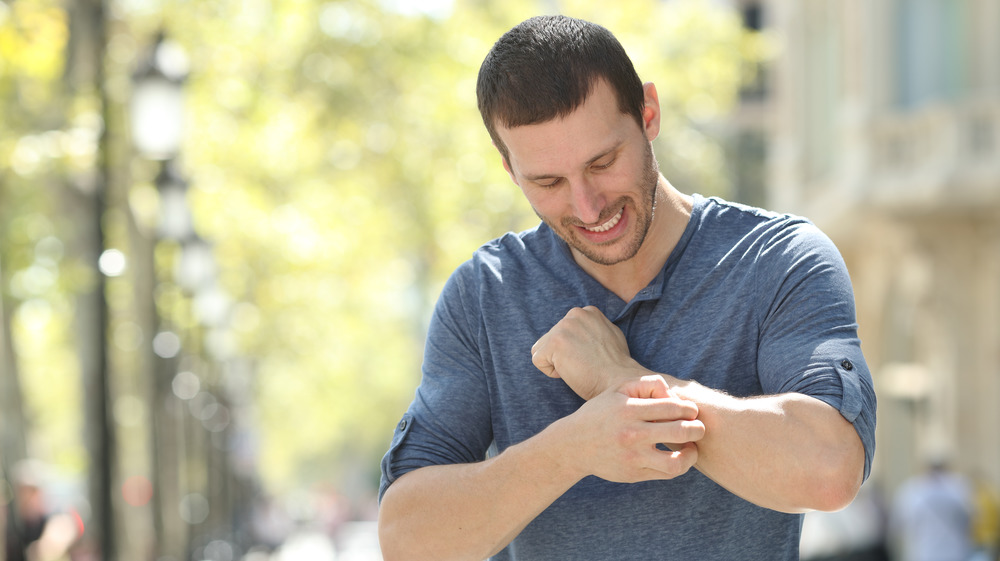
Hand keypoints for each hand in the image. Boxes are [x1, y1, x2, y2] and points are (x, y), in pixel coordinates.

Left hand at [531, 306, 645, 399]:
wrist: (619, 382)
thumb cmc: (616, 367)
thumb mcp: (609, 335)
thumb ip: (592, 327)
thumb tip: (581, 329)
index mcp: (587, 311)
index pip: (564, 331)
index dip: (574, 349)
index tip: (591, 357)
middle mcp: (575, 314)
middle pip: (550, 338)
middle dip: (563, 355)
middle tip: (585, 364)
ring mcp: (564, 327)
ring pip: (542, 349)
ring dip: (556, 362)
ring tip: (578, 367)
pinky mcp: (555, 343)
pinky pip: (538, 361)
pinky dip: (551, 372)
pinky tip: (571, 372)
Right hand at [556, 375, 703, 482]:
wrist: (573, 445)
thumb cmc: (601, 413)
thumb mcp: (617, 389)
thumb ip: (647, 383)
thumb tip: (674, 395)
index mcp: (629, 409)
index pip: (674, 407)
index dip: (689, 408)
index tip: (690, 411)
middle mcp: (632, 434)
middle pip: (681, 431)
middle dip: (697, 428)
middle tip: (697, 427)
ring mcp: (633, 457)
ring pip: (677, 462)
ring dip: (692, 453)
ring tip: (691, 447)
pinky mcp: (633, 474)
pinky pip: (666, 473)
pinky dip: (679, 466)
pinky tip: (678, 456)